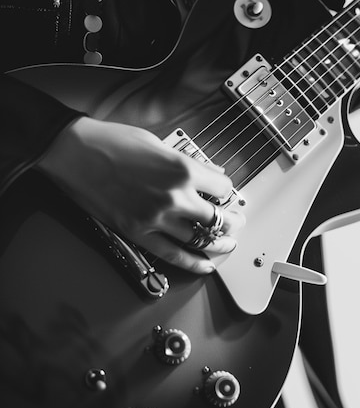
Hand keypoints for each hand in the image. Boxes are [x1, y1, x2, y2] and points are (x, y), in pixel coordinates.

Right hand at [38, 117, 244, 273]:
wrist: (75, 153)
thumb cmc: (112, 142)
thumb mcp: (159, 143)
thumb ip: (189, 161)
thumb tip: (211, 171)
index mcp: (182, 169)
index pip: (223, 186)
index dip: (228, 190)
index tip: (227, 193)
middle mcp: (174, 196)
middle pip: (218, 218)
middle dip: (232, 221)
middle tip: (237, 222)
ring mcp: (156, 218)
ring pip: (199, 240)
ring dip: (218, 243)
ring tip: (226, 242)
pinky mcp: (138, 233)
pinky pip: (173, 256)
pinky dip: (193, 264)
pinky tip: (206, 265)